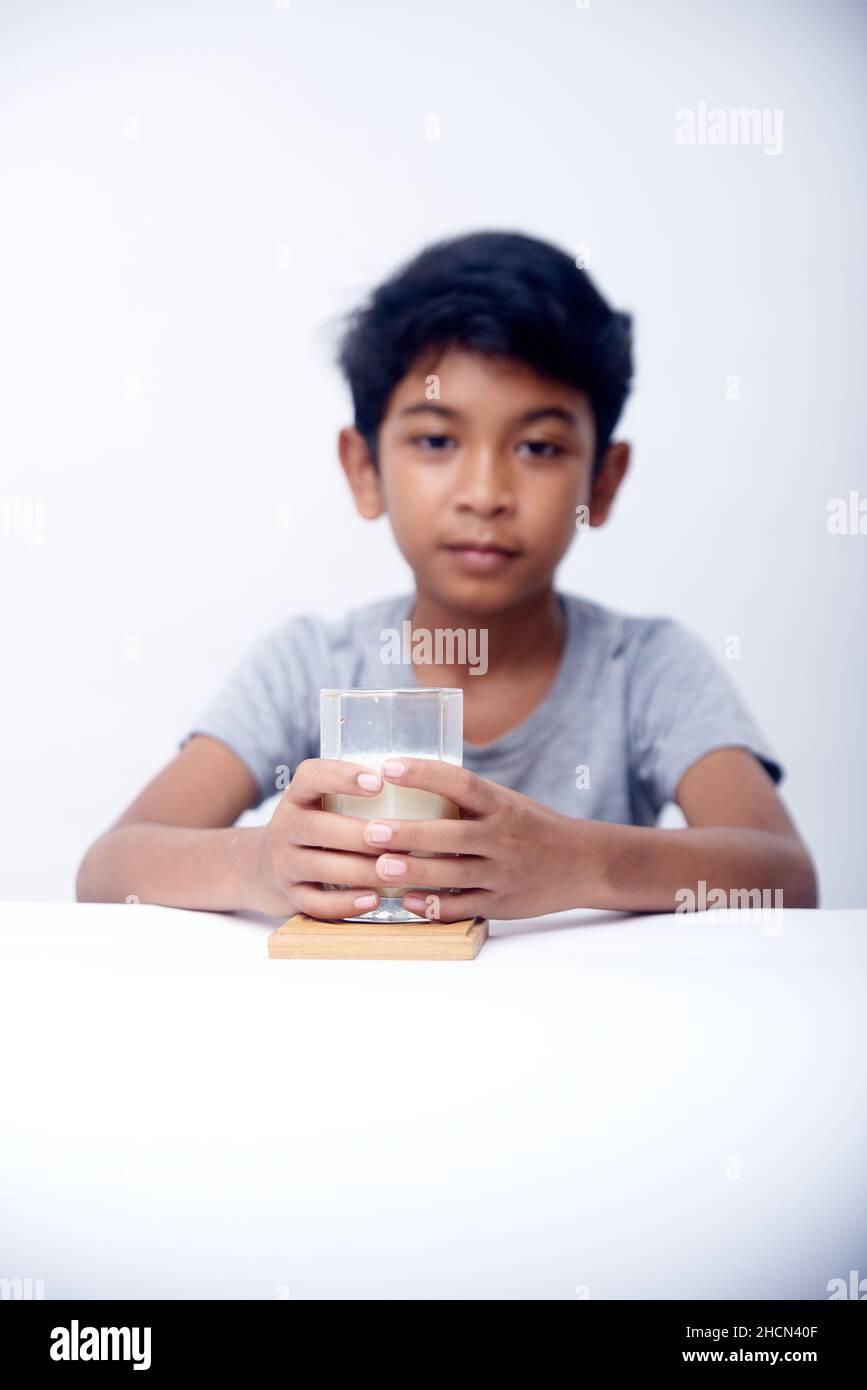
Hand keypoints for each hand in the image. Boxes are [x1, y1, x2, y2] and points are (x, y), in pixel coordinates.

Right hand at [245, 757, 394, 917]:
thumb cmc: (311, 828)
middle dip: (362, 835)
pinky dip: (346, 903)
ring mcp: (284, 864)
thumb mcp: (317, 803)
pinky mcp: (290, 897)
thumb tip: (419, 781)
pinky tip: (374, 899)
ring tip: (399, 871)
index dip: (341, 777)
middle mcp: (284, 827)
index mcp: (296, 797)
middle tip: (403, 840)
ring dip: (363, 870)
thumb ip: (352, 793)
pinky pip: (316, 904)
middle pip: (317, 827)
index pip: (310, 776)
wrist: (262, 868)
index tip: (378, 783)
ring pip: (321, 867)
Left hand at [364, 757, 592, 921]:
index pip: (461, 783)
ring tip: (379, 868)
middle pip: (453, 834)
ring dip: (415, 871)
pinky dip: (433, 906)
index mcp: (502, 805)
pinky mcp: (501, 904)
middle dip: (410, 833)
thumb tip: (409, 776)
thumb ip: (467, 796)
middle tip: (371, 831)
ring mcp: (502, 873)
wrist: (583, 863)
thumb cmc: (533, 827)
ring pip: (453, 875)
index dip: (424, 774)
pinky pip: (463, 907)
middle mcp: (503, 838)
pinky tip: (406, 901)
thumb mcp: (507, 801)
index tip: (389, 767)